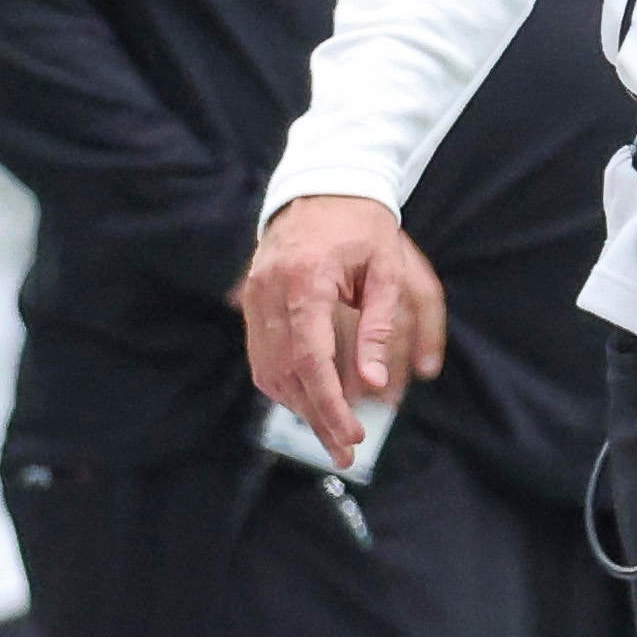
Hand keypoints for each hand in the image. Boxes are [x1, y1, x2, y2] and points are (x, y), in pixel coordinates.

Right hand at [241, 194, 447, 468]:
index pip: (312, 361)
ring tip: (331, 433)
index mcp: (306, 281)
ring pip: (268, 370)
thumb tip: (372, 384)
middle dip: (316, 419)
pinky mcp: (250, 298)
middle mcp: (270, 291)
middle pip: (287, 375)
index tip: (351, 437)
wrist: (324, 183)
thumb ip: (380, 327)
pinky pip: (261, 355)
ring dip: (299, 407)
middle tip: (346, 452)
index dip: (330, 406)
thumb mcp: (386, 271)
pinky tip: (311, 400)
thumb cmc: (364, 226)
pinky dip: (285, 384)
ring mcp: (254, 295)